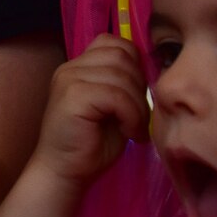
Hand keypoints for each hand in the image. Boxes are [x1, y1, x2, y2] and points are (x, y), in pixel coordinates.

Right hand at [27, 33, 148, 191]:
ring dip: (138, 105)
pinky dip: (131, 115)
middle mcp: (71, 67)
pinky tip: (129, 133)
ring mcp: (69, 79)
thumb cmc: (91, 146)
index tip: (137, 96)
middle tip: (138, 116)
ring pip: (122, 75)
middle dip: (140, 86)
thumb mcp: (114, 109)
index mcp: (79, 67)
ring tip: (135, 128)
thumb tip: (153, 72)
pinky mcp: (73, 96)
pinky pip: (116, 95)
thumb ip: (125, 85)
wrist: (63, 173)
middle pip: (122, 55)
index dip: (134, 64)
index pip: (114, 43)